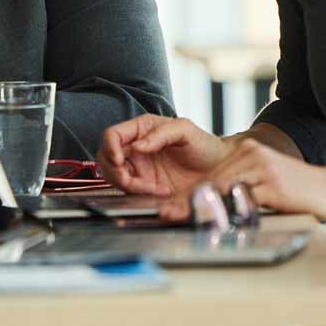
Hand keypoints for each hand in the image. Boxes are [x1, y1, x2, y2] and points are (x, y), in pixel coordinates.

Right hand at [97, 115, 225, 199]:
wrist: (219, 168)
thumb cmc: (204, 144)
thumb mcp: (185, 130)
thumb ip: (160, 134)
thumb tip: (137, 146)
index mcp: (141, 130)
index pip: (112, 135)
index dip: (110, 147)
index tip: (118, 160)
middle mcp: (136, 148)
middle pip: (106, 158)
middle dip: (114, 172)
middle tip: (131, 180)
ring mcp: (139, 168)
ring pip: (114, 178)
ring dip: (129, 186)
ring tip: (153, 188)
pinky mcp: (145, 186)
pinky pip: (130, 192)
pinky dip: (140, 195)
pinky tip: (160, 192)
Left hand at [160, 140, 325, 221]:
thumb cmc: (295, 193)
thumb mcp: (261, 186)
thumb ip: (237, 190)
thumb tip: (208, 206)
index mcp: (246, 152)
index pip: (209, 174)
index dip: (187, 193)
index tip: (169, 207)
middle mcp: (250, 153)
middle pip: (209, 179)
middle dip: (186, 200)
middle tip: (166, 213)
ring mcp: (259, 165)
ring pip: (220, 186)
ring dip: (198, 204)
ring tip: (178, 216)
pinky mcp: (269, 181)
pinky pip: (240, 197)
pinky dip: (223, 209)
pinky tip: (210, 218)